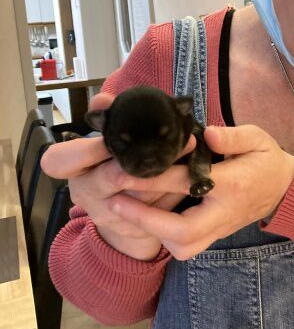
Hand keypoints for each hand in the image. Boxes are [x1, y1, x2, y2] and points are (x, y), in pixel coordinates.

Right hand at [40, 92, 196, 260]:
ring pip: (144, 195)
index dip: (88, 149)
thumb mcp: (103, 146)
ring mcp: (108, 214)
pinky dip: (179, 192)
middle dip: (152, 158)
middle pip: (114, 176)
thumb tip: (104, 99)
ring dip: (174, 174)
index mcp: (72, 169)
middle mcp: (86, 193)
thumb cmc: (111, 166)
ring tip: (197, 156)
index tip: (114, 137)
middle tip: (186, 142)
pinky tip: (196, 177)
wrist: (122, 217)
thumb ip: (106, 120)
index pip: (61, 160)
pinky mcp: (132, 229)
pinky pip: (160, 210)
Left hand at [106, 125, 293, 260]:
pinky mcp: (216, 235)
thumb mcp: (256, 137)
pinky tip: (146, 218)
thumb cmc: (266, 158)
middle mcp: (224, 211)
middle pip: (183, 231)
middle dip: (147, 220)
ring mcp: (220, 228)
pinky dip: (164, 237)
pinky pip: (187, 246)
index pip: (189, 183)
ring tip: (127, 210)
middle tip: (116, 202)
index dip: (156, 178)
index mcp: (233, 183)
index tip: (127, 170)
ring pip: (184, 246)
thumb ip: (232, 136)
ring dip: (154, 232)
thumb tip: (205, 133)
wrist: (285, 189)